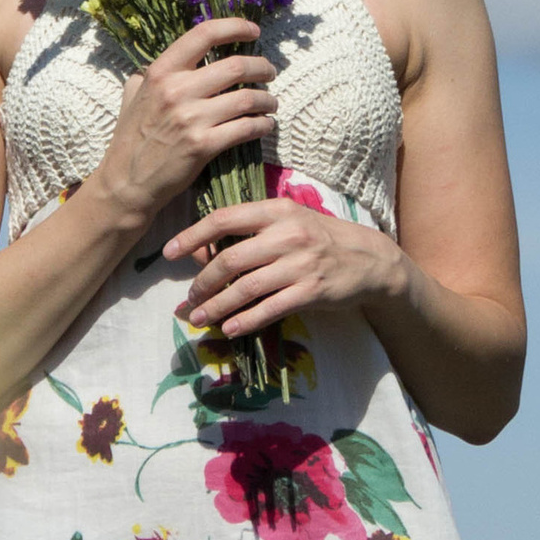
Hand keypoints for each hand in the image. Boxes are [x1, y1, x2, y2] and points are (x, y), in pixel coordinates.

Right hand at [95, 18, 276, 232]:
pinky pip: (246, 128)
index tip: (253, 31)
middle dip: (262, 67)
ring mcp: (191, 119)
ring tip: (271, 103)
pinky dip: (263, 125)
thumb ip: (152, 74)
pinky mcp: (203, 145)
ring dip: (268, 99)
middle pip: (236, 66)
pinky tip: (265, 125)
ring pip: (248, 97)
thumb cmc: (131, 138)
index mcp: (161, 72)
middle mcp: (176, 90)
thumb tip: (175, 59)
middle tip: (270, 72)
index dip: (234, 27)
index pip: (203, 34)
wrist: (126, 182)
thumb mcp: (134, 95)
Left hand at [167, 188, 409, 343]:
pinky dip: (246, 321)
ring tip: (200, 319)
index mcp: (277, 210)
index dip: (192, 236)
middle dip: (203, 283)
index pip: (224, 218)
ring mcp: (300, 264)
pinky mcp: (311, 291)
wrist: (370, 259)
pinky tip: (230, 329)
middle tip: (189, 299)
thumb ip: (249, 232)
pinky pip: (270, 308)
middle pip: (231, 259)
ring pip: (246, 288)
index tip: (168, 252)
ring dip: (217, 307)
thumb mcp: (287, 223)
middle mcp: (287, 234)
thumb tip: (203, 251)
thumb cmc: (321, 239)